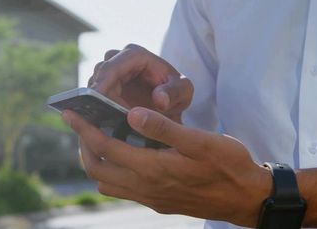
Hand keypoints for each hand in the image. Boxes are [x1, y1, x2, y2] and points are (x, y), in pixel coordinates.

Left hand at [62, 107, 271, 226]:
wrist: (246, 198)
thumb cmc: (228, 165)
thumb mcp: (200, 141)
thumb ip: (163, 128)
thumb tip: (131, 114)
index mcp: (152, 168)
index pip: (105, 147)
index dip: (84, 129)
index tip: (70, 113)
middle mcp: (145, 187)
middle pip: (98, 168)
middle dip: (84, 145)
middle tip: (82, 124)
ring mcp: (150, 198)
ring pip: (107, 181)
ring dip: (97, 160)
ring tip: (99, 138)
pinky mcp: (157, 202)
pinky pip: (122, 189)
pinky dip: (112, 171)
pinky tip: (124, 156)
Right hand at [88, 44, 192, 122]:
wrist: (169, 105)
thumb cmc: (177, 93)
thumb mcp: (183, 92)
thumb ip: (174, 93)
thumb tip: (159, 99)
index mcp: (135, 55)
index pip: (112, 66)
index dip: (103, 83)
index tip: (99, 100)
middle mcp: (116, 60)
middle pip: (97, 78)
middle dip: (95, 98)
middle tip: (97, 120)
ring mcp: (107, 75)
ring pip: (91, 89)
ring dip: (93, 107)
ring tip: (98, 129)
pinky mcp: (101, 90)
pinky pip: (91, 101)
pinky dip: (94, 114)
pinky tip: (97, 133)